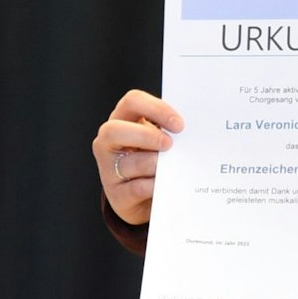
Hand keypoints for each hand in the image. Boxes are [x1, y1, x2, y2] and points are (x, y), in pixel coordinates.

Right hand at [92, 89, 182, 225]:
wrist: (146, 198)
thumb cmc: (155, 158)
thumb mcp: (158, 138)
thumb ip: (167, 129)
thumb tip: (189, 130)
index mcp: (122, 119)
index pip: (132, 101)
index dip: (156, 109)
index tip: (178, 124)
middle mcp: (108, 142)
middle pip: (115, 130)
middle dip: (146, 136)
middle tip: (169, 144)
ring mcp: (108, 169)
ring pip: (129, 163)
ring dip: (155, 164)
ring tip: (171, 167)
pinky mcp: (116, 194)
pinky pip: (136, 188)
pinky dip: (155, 185)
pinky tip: (166, 184)